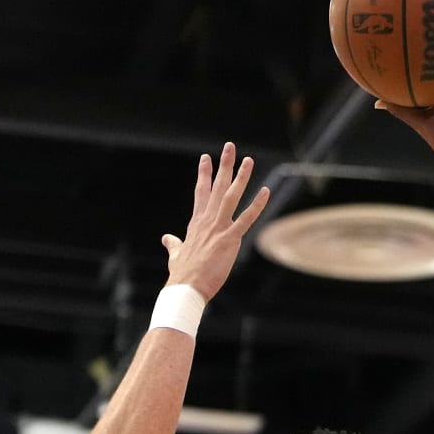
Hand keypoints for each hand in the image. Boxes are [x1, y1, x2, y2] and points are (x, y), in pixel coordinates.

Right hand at [160, 142, 270, 301]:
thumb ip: (173, 244)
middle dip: (224, 165)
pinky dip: (257, 204)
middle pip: (216, 187)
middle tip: (230, 146)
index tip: (206, 158)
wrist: (186, 287)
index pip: (201, 192)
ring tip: (248, 160)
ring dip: (240, 177)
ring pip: (231, 196)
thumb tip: (166, 239)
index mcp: (196, 223)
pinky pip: (247, 218)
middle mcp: (207, 220)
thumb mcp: (176, 254)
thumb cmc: (182, 274)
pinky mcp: (230, 239)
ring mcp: (218, 228)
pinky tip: (266, 191)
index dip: (204, 174)